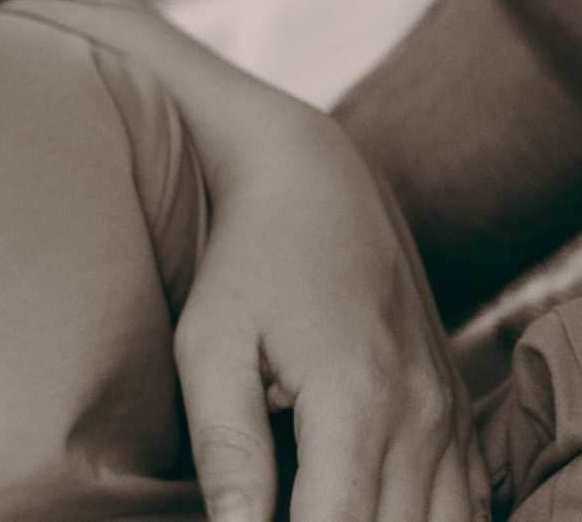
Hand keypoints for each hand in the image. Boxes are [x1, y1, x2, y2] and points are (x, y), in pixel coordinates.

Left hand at [175, 104, 483, 521]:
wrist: (320, 186)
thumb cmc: (248, 264)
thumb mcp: (210, 345)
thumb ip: (227, 447)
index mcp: (356, 403)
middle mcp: (421, 418)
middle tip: (281, 511)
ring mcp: (449, 418)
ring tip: (316, 506)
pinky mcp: (456, 415)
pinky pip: (465, 507)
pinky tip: (371, 507)